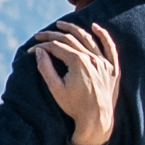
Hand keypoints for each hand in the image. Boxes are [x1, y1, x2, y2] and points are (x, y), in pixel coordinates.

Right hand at [26, 18, 119, 144]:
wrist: (97, 120)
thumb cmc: (74, 106)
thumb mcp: (56, 89)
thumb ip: (45, 68)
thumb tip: (39, 51)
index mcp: (78, 62)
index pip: (57, 46)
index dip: (42, 46)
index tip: (32, 49)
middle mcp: (92, 58)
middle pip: (70, 39)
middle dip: (52, 36)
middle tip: (40, 35)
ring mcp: (104, 62)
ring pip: (88, 38)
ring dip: (73, 29)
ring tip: (60, 24)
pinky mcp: (112, 68)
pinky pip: (110, 47)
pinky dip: (103, 35)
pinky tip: (95, 26)